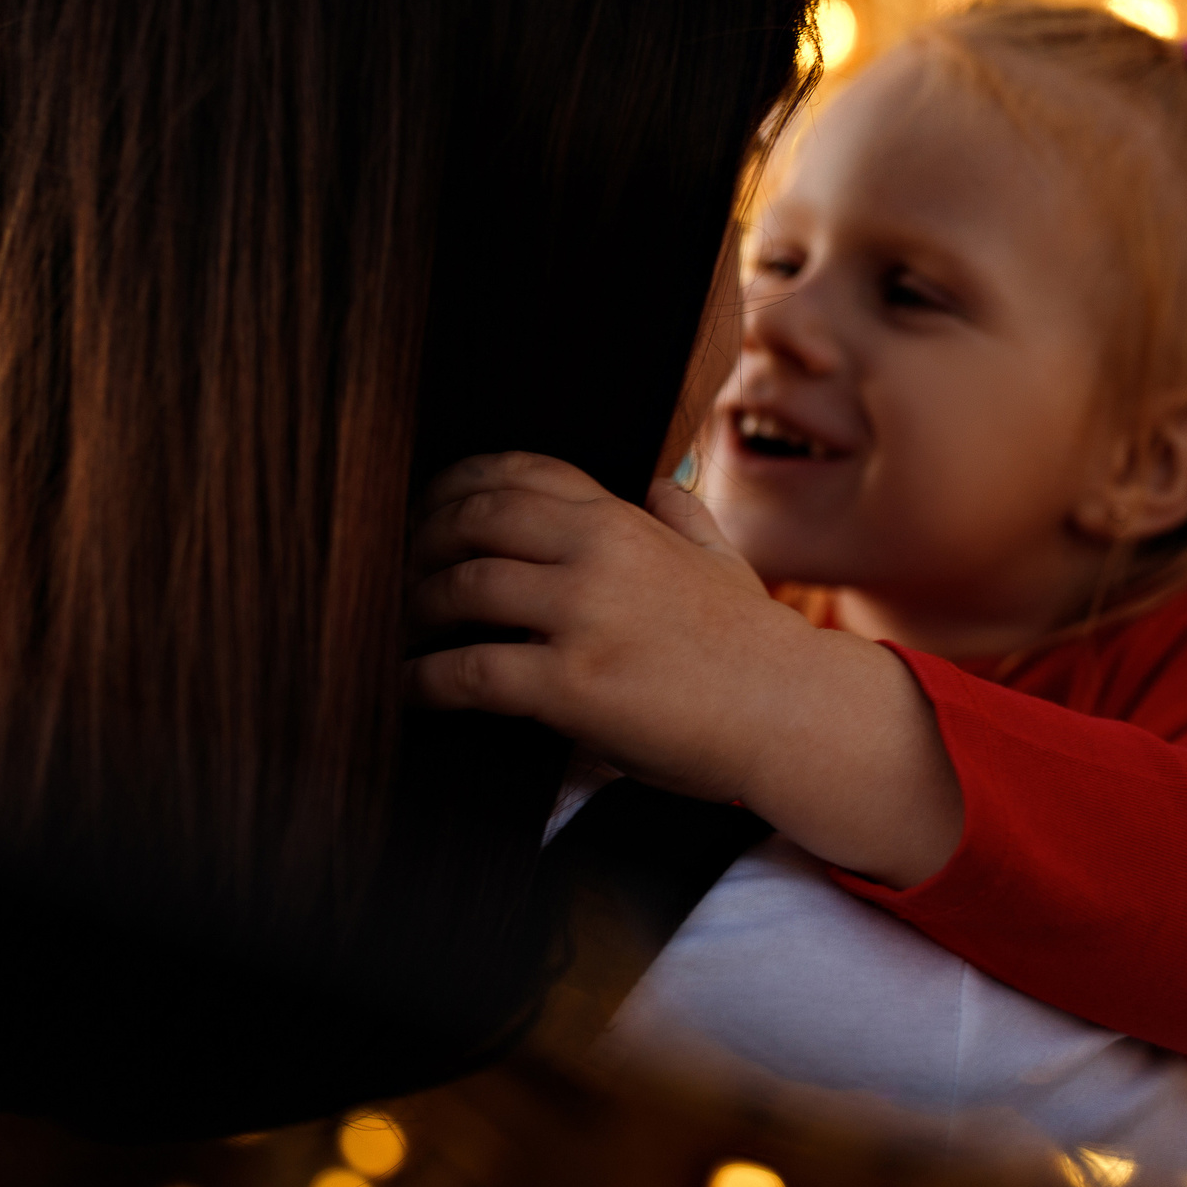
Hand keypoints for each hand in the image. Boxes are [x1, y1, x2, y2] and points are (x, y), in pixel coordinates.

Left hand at [407, 453, 963, 884]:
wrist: (795, 716)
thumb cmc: (756, 647)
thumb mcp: (721, 560)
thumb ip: (679, 516)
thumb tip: (654, 481)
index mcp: (625, 518)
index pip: (521, 470)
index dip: (455, 484)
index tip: (422, 508)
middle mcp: (599, 550)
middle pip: (474, 517)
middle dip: (418, 541)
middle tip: (391, 572)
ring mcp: (585, 614)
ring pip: (461, 587)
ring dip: (411, 609)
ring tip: (392, 632)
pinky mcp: (573, 683)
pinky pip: (471, 671)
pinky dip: (425, 678)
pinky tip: (406, 688)